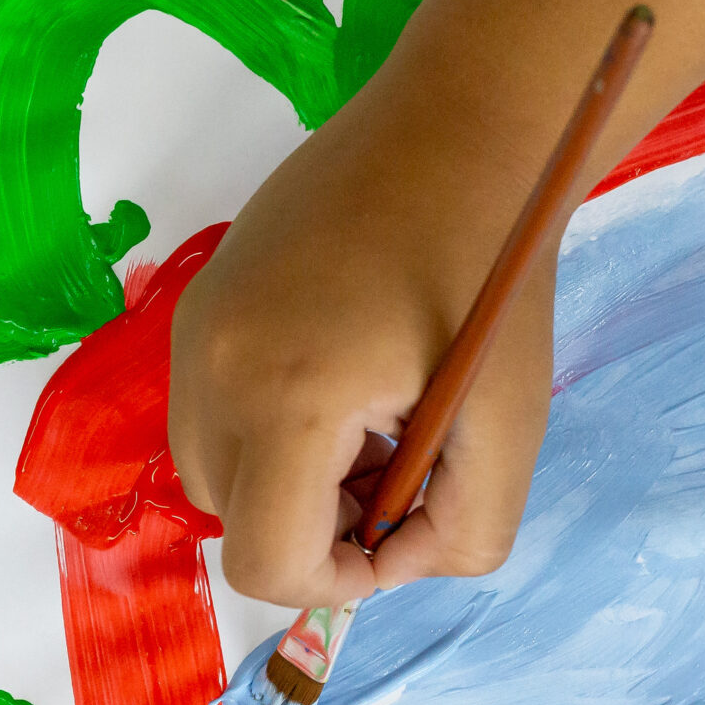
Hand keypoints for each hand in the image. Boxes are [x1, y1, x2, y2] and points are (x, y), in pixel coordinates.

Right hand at [168, 71, 560, 610]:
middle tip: (401, 465)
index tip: (401, 533)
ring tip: (372, 421)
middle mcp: (212, 366)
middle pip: (234, 522)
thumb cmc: (495, 267)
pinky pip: (208, 409)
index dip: (338, 582)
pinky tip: (344, 375)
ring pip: (214, 469)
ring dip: (289, 480)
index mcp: (287, 398)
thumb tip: (397, 560)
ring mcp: (194, 327)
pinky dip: (268, 425)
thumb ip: (465, 530)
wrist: (462, 123)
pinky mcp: (198, 300)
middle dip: (316, 524)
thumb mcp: (511, 420)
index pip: (265, 561)